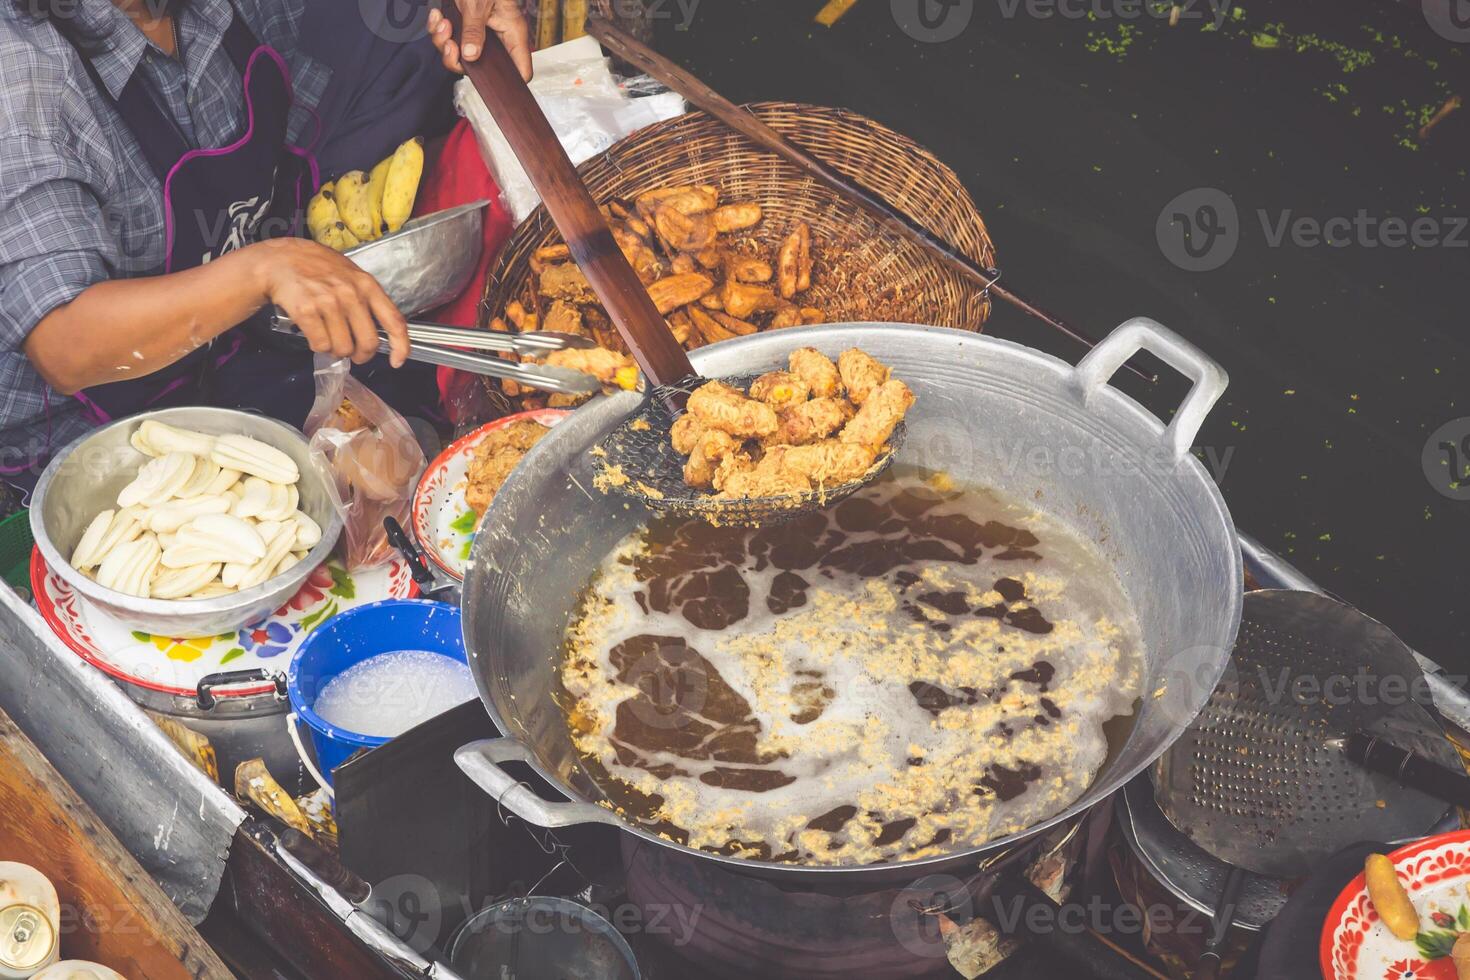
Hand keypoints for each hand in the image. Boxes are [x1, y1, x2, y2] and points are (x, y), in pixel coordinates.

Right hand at [247, 239, 409, 366]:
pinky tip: (314, 333)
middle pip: (368, 342)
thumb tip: (380, 332)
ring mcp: (329, 302)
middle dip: (361, 355)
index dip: (400, 346)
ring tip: (328, 337)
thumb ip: (366, 299)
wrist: (280, 259)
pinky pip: (320, 345)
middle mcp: (351, 294)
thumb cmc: (316, 268)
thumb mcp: (350, 274)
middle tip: (353, 353)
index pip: (394, 320)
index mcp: (367, 285)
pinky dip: (318, 346)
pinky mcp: (307, 311)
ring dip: (336, 350)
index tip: (397, 361)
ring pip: (343, 348)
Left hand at [427, 1, 532, 80]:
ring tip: (441, 22)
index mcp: (512, 32)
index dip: (509, 82)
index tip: (487, 81)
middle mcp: (497, 35)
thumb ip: (475, 31)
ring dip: (443, 41)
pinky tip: (437, 15)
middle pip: (480, 66)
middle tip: (448, 44)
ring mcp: (479, 31)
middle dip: (457, 58)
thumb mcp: (478, 5)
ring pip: (459, 53)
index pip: (520, 70)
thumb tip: (471, 57)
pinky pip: (448, 38)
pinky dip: (438, 29)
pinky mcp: (463, 24)